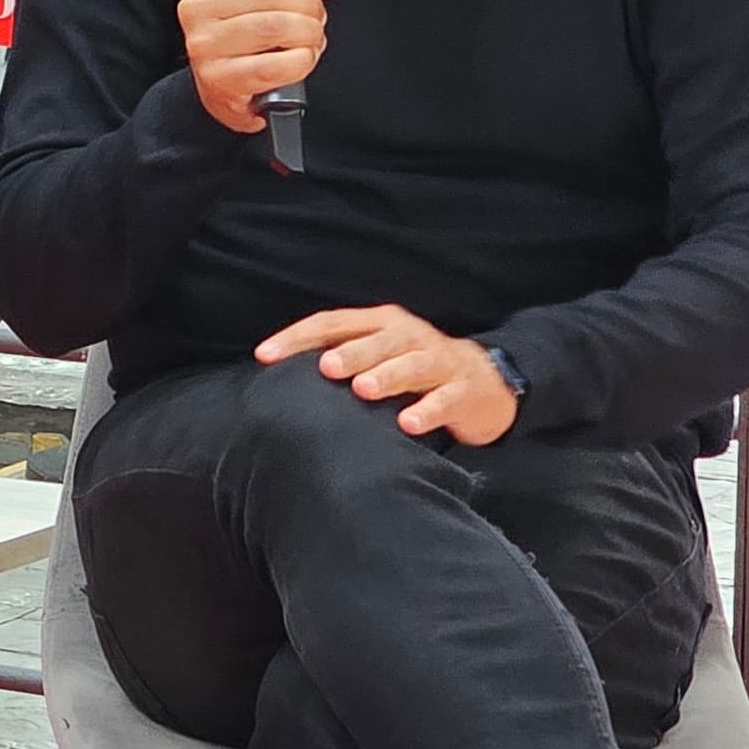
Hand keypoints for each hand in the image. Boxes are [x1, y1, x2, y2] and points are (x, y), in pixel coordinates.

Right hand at [179, 0, 363, 133]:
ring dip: (308, 34)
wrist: (222, 89)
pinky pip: (274, 66)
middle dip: (308, 4)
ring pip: (275, 26)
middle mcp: (198, 6)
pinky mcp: (218, 79)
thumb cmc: (245, 38)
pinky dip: (301, 62)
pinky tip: (301, 60)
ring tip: (310, 39)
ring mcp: (205, 43)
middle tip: (315, 17)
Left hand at [256, 304, 517, 443]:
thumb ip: (337, 361)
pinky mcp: (463, 389)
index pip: (332, 323)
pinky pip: (445, 399)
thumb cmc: (413, 370)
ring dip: (388, 375)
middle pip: (376, 340)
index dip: (298, 338)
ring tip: (364, 390)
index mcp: (378, 323)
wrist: (483, 382)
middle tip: (326, 367)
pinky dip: (427, 410)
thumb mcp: (377, 356)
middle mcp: (408, 336)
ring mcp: (438, 360)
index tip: (265, 355)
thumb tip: (276, 381)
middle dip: (351, 353)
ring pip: (412, 363)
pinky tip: (408, 424)